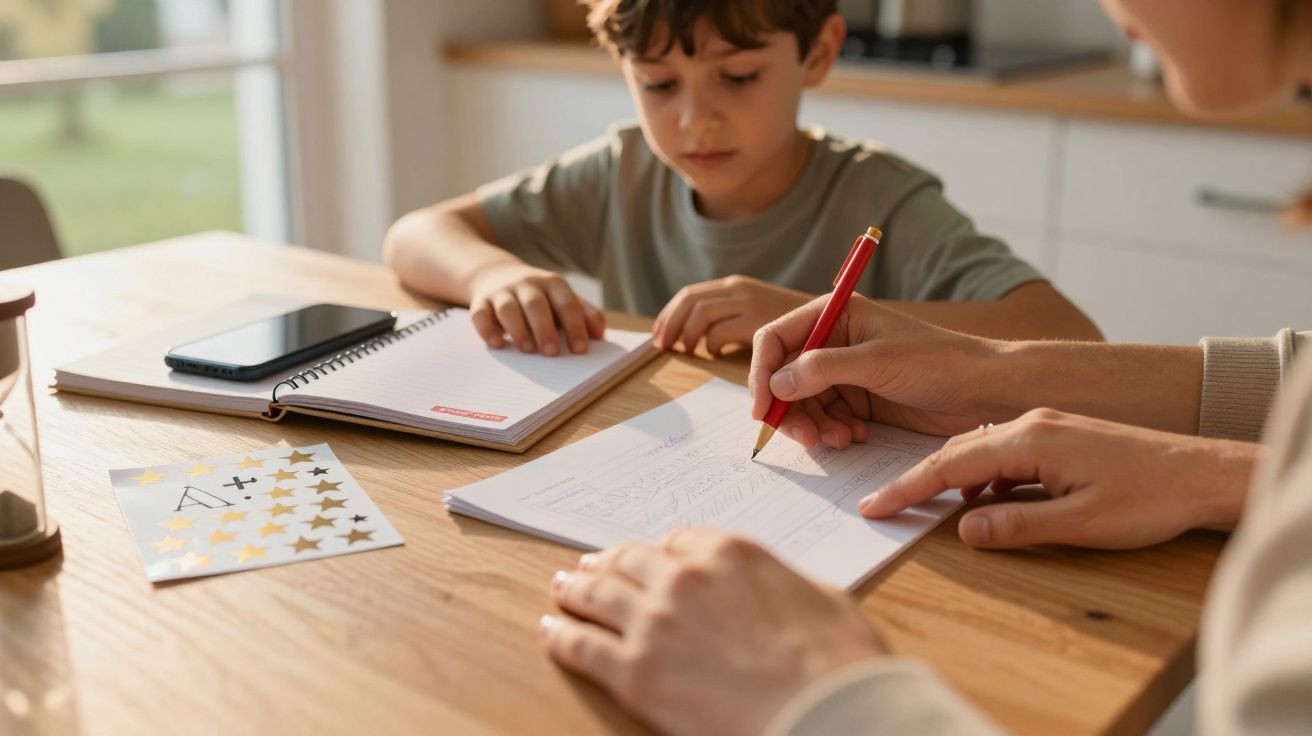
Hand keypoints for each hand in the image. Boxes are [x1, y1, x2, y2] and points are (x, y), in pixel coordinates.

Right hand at [468, 263, 604, 354]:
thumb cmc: (538, 295)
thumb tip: (600, 334)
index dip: (575, 326)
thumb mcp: (561, 297)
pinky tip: (497, 345)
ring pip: (508, 308)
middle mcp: (527, 284)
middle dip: (544, 328)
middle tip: (552, 352)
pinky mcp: (481, 301)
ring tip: (527, 350)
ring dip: (518, 329)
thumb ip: (583, 313)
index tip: (580, 349)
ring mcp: (502, 291)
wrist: (494, 273)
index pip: (566, 303)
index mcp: (552, 284)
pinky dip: (487, 330)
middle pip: (536, 304)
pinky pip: (480, 314)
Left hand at [541, 528, 884, 735]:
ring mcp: (654, 623)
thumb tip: (782, 591)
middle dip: (608, 562)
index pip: (680, 539)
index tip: (651, 560)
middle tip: (591, 567)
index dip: (662, 551)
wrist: (824, 712)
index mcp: (732, 553)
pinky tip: (551, 629)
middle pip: (629, 560)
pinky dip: (560, 634)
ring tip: (562, 588)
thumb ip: (787, 584)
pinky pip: (581, 645)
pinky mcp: (634, 672)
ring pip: (597, 594)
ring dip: (574, 589)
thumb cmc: (838, 664)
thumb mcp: (824, 600)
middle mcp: (685, 578)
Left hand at [652, 276, 809, 355]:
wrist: (839, 321)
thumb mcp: (760, 315)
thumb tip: (702, 339)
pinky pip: (718, 334)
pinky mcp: (757, 321)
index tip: (659, 333)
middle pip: (689, 300)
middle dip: (669, 323)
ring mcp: (749, 303)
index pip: (691, 293)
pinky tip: (717, 355)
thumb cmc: (800, 329)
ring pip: (699, 315)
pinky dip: (712, 346)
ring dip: (686, 336)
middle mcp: (740, 290)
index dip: (669, 313)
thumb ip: (735, 320)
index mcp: (737, 287)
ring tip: (687, 352)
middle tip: (661, 345)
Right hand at [749, 294, 999, 444]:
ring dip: (814, 426)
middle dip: (790, 409)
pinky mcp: (860, 400)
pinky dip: (834, 432)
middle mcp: (834, 342)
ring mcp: (846, 373)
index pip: (776, 340)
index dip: (763, 373)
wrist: (985, 392)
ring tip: (840, 440)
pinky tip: (857, 437)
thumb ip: (822, 369)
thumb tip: (776, 384)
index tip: (762, 408)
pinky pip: (827, 419)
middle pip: (785, 377)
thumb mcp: (876, 361)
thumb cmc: (939, 362)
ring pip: (804, 404)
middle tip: (805, 438)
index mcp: (834, 315)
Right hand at [861, 409, 1256, 548]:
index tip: (874, 505)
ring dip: (950, 478)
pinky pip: (1005, 454)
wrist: (1204, 472)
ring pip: (980, 451)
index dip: (908, 488)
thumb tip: (963, 530)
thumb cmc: (1150, 498)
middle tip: (881, 505)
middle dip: (917, 480)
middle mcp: (1032, 423)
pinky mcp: (1061, 437)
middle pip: (957, 451)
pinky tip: (983, 501)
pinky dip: (982, 477)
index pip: (951, 464)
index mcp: (1030, 438)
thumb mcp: (1081, 524)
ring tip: (921, 505)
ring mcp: (1047, 427)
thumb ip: (1018, 525)